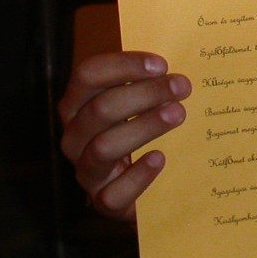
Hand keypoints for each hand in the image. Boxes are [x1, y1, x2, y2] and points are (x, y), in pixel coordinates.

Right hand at [57, 52, 190, 220]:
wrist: (144, 187)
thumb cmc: (141, 133)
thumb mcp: (138, 104)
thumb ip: (148, 81)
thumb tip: (181, 55)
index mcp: (78, 105)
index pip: (86, 75)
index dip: (122, 65)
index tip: (161, 64)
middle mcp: (75, 137)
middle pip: (100, 109)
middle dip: (144, 93)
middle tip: (181, 86)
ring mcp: (86, 172)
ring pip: (104, 146)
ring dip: (144, 126)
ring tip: (178, 114)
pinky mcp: (104, 202)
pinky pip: (113, 193)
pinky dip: (138, 175)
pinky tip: (160, 158)